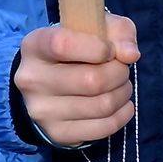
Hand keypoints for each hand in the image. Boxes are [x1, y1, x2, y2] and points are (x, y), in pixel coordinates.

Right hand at [13, 14, 139, 146]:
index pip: (63, 45)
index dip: (97, 47)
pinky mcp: (57, 133)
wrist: (46, 84)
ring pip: (102, 105)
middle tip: (121, 69)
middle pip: (91, 80)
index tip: (109, 49)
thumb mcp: (94, 27)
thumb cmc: (75, 48)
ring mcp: (42, 111)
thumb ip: (118, 31)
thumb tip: (130, 55)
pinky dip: (122, 115)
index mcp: (34, 46)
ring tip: (121, 86)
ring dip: (123, 94)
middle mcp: (32, 80)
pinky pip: (104, 128)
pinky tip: (120, 104)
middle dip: (119, 73)